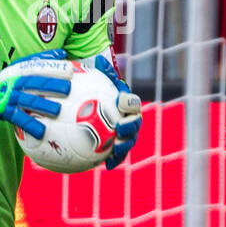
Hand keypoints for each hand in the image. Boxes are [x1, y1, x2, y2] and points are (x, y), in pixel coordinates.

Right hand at [0, 48, 72, 138]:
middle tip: (68, 89)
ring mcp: (10, 98)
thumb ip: (41, 59)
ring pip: (27, 101)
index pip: (37, 67)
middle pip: (34, 83)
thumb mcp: (21, 65)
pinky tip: (41, 131)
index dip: (52, 68)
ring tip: (57, 111)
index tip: (69, 70)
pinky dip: (30, 125)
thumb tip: (62, 53)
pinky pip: (19, 119)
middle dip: (51, 85)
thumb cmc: (8, 79)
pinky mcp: (5, 111)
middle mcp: (15, 83)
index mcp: (20, 71)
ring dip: (42, 106)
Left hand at [91, 53, 142, 169]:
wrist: (90, 105)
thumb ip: (99, 72)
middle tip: (120, 128)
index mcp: (126, 103)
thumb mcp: (94, 79)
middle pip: (134, 123)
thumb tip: (97, 60)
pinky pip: (117, 154)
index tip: (122, 102)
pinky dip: (115, 160)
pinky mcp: (115, 146)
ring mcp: (123, 134)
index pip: (132, 102)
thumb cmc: (93, 90)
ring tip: (116, 150)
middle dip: (130, 127)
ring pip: (128, 141)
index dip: (130, 102)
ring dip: (125, 146)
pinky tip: (108, 166)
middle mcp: (128, 118)